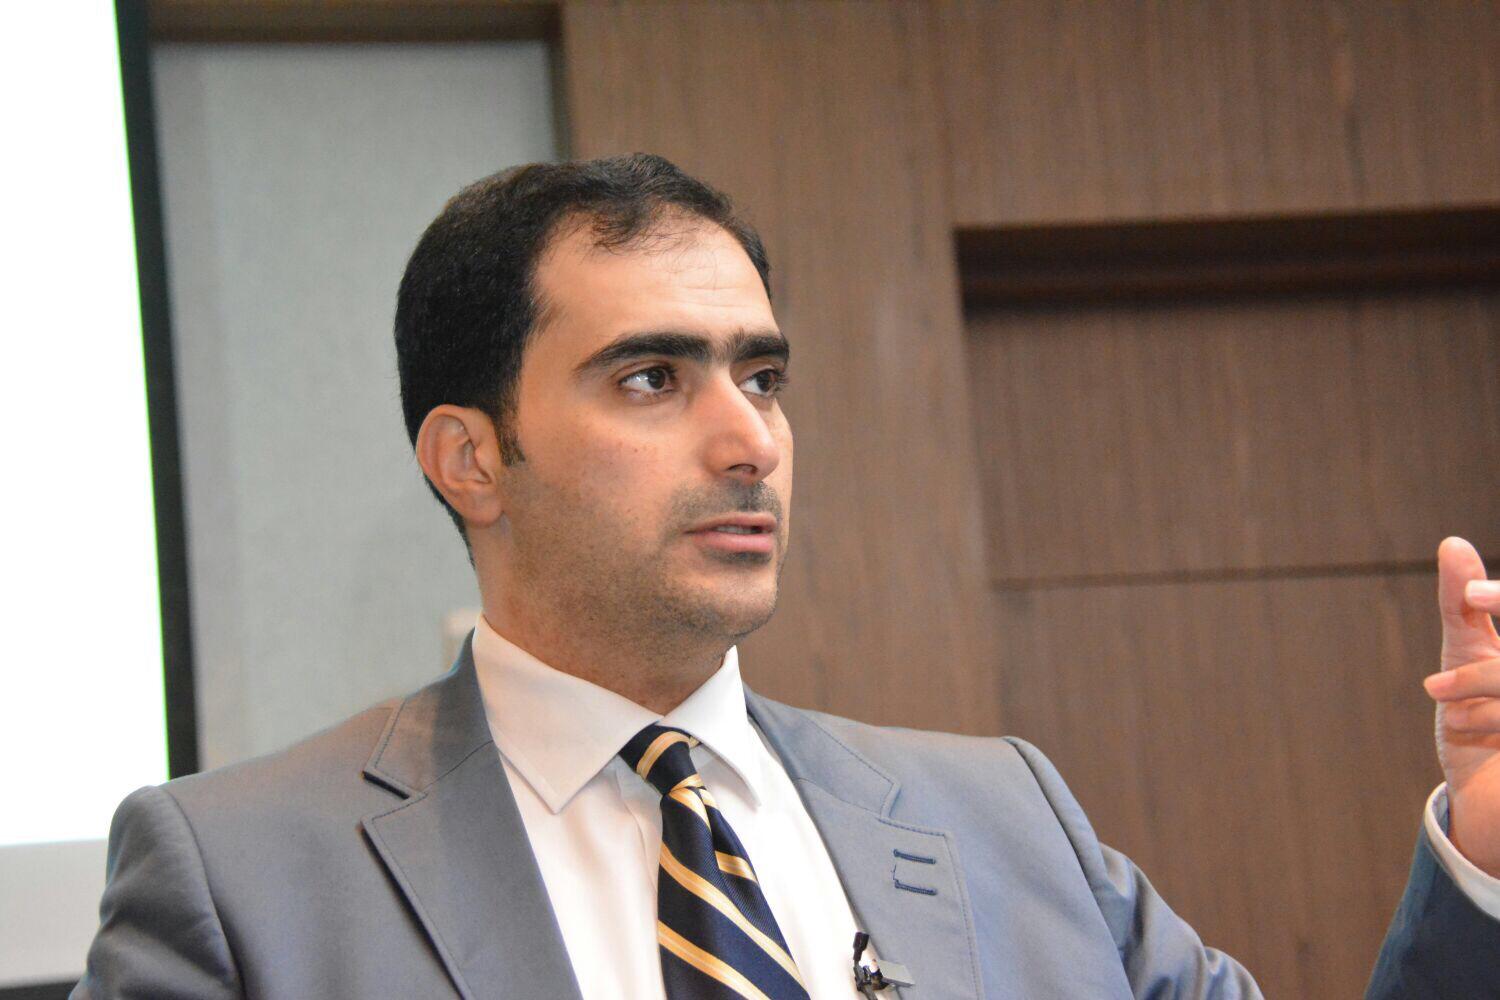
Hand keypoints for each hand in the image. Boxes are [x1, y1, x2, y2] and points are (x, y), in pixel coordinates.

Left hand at [1422, 536, 1499, 876]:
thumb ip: (1463, 603)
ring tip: (1450, 710)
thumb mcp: (1467, 653)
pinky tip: (1464, 728)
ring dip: (1481, 694)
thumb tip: (1452, 544)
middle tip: (1436, 687)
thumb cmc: (1479, 717)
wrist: (1485, 799)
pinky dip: (1486, 722)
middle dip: (1482, 672)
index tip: (1473, 598)